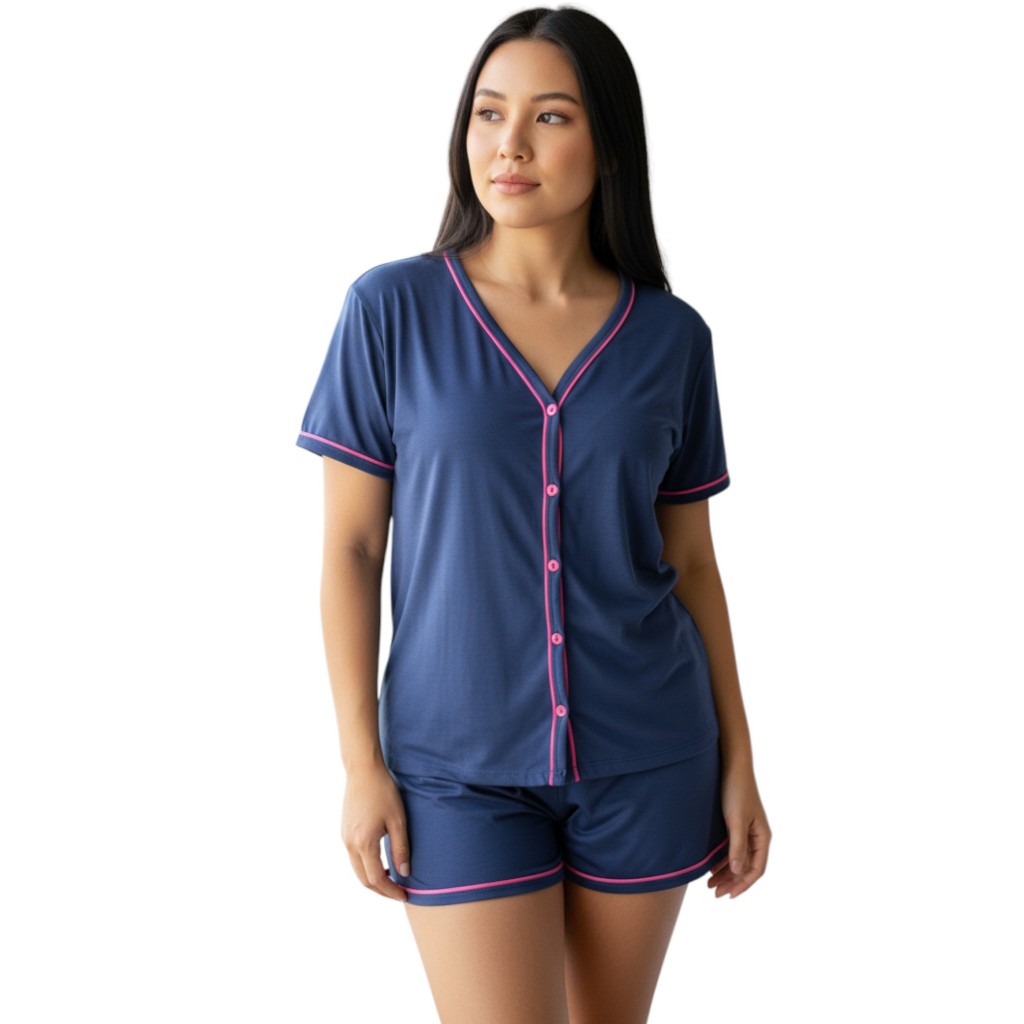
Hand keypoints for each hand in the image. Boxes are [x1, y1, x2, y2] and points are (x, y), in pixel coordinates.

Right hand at [341, 764, 410, 900]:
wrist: (363, 771)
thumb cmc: (384, 792)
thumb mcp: (398, 820)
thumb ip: (400, 848)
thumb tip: (404, 873)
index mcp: (363, 843)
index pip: (376, 879)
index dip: (390, 891)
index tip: (404, 895)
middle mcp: (349, 844)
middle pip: (363, 879)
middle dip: (381, 890)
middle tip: (399, 892)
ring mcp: (344, 838)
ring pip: (357, 870)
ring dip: (373, 879)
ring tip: (392, 880)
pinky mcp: (344, 831)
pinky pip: (354, 858)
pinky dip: (366, 866)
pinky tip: (380, 863)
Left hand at [707, 763, 770, 898]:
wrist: (732, 766)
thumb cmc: (736, 791)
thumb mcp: (736, 821)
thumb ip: (737, 846)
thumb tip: (737, 871)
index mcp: (763, 837)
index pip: (757, 869)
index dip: (743, 884)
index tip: (729, 895)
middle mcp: (758, 836)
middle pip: (747, 867)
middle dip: (732, 881)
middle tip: (715, 893)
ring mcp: (748, 831)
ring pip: (738, 859)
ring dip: (726, 873)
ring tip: (710, 884)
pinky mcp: (737, 824)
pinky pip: (732, 849)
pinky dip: (723, 860)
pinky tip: (711, 866)